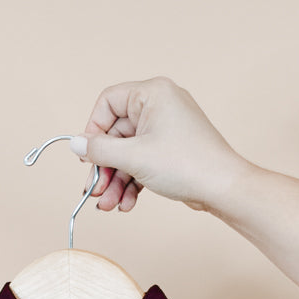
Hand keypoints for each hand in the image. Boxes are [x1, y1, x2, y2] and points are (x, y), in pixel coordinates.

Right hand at [70, 76, 249, 214]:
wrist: (223, 188)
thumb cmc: (187, 165)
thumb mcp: (134, 158)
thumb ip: (100, 151)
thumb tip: (75, 144)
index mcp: (151, 93)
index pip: (108, 103)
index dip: (93, 131)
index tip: (86, 157)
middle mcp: (159, 105)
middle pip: (117, 134)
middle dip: (105, 167)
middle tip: (95, 191)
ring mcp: (166, 129)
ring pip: (129, 153)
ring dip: (116, 181)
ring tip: (109, 205)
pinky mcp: (171, 150)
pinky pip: (143, 162)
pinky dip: (133, 182)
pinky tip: (126, 204)